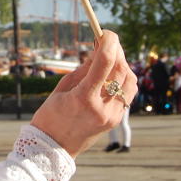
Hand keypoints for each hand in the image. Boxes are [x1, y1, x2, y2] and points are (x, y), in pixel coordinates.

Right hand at [29, 30, 135, 157]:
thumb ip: (84, 70)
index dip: (108, 42)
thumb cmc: (51, 115)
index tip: (105, 32)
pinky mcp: (116, 119)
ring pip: (129, 81)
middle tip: (107, 39)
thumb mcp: (63, 88)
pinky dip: (124, 78)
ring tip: (111, 56)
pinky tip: (114, 72)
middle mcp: (102, 107)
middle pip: (120, 69)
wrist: (53, 148)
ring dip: (123, 63)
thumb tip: (99, 52)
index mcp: (84, 98)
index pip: (105, 62)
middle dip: (116, 50)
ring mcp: (112, 115)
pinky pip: (128, 93)